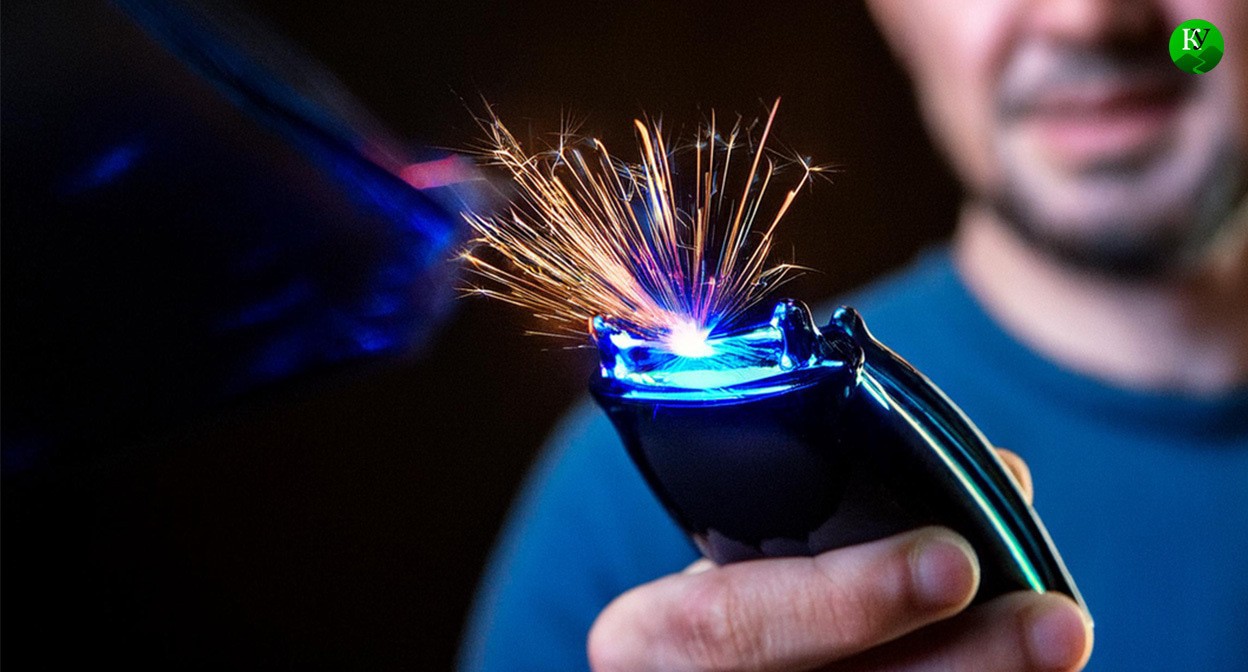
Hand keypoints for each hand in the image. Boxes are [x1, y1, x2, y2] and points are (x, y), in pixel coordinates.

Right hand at [588, 450, 1091, 671]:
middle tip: (1053, 620)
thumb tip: (1000, 479)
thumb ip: (828, 522)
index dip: (839, 599)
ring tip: (1060, 642)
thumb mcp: (737, 561)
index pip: (721, 625)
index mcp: (645, 642)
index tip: (951, 557)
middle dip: (955, 664)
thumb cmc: (728, 609)